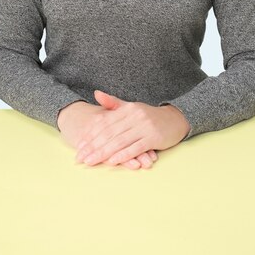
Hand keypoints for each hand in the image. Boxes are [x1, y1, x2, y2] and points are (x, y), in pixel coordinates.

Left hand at [75, 90, 189, 167]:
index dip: (90, 134)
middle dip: (93, 146)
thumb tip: (96, 93)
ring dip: (103, 153)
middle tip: (80, 157)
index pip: (105, 122)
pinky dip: (123, 155)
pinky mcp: (153, 138)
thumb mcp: (131, 107)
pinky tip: (112, 161)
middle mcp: (135, 116)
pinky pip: (135, 147)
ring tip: (91, 161)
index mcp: (127, 109)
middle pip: (109, 133)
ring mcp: (144, 127)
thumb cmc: (149, 116)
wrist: (175, 119)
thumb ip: (113, 103)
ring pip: (120, 141)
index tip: (79, 146)